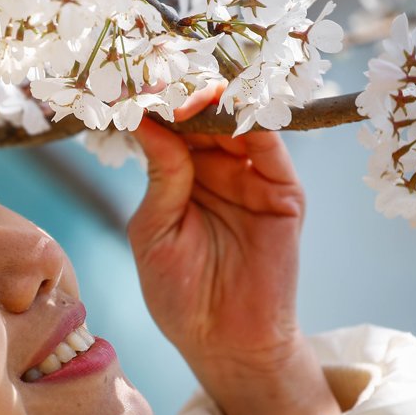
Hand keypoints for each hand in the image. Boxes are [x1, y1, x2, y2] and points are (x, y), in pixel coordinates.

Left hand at [129, 94, 339, 414]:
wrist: (223, 342)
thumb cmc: (178, 293)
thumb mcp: (153, 231)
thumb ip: (160, 177)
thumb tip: (148, 120)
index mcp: (178, 177)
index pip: (168, 128)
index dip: (154, 105)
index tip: (133, 81)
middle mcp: (215, 170)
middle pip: (202, 117)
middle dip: (184, 93)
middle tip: (164, 72)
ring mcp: (251, 178)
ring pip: (237, 123)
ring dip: (216, 101)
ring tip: (192, 87)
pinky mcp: (283, 191)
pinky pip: (271, 147)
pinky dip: (253, 121)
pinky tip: (229, 106)